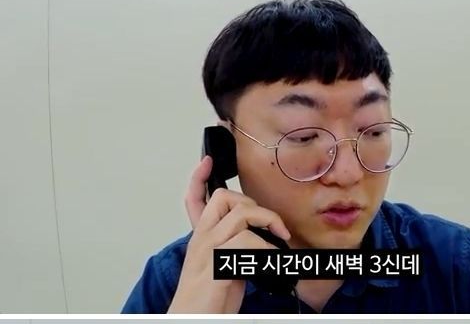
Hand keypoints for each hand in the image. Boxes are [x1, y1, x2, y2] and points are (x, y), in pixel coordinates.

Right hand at [168, 156, 290, 314]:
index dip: (198, 178)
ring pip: (240, 215)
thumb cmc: (207, 302)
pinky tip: (270, 262)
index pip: (194, 200)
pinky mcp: (217, 265)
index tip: (206, 161)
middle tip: (273, 226)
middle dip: (255, 206)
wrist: (191, 322)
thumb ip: (232, 250)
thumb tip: (258, 240)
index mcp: (200, 239)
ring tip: (278, 240)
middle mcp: (201, 240)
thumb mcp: (221, 269)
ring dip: (267, 222)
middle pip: (224, 198)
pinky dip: (266, 250)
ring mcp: (208, 250)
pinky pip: (246, 242)